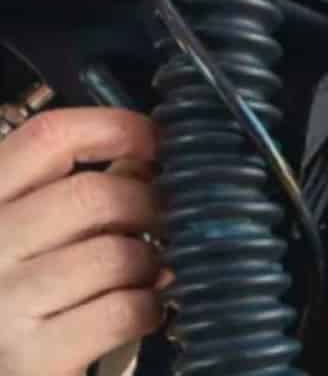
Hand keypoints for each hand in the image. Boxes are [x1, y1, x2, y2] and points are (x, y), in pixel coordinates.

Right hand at [0, 109, 164, 375]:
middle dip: (147, 204)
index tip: (154, 141)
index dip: (115, 128)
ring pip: (115, 255)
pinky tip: (142, 309)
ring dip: (149, 262)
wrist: (5, 361)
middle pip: (93, 195)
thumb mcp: (32, 229)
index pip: (49, 137)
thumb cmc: (24, 288)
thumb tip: (147, 165)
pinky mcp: (31, 357)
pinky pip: (120, 311)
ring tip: (146, 271)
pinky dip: (148, 307)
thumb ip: (79, 191)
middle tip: (160, 221)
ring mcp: (3, 304)